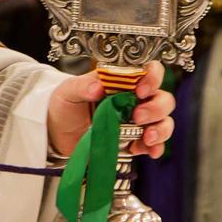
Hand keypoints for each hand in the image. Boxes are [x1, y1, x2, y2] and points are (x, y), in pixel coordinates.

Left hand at [47, 61, 174, 159]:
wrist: (57, 135)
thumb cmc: (65, 106)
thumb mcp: (68, 92)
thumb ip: (81, 86)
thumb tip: (97, 87)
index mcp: (122, 82)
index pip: (149, 71)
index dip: (153, 78)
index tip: (141, 90)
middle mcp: (134, 100)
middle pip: (163, 98)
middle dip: (156, 107)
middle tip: (137, 117)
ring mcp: (137, 122)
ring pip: (165, 121)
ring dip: (161, 129)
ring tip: (147, 137)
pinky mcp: (134, 141)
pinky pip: (155, 144)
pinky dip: (156, 148)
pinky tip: (147, 150)